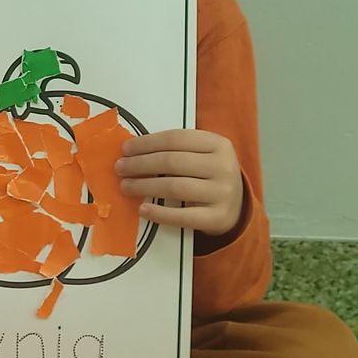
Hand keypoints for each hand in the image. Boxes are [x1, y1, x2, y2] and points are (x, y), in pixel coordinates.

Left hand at [115, 128, 243, 238]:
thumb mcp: (203, 156)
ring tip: (126, 186)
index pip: (175, 139)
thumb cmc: (211, 176)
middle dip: (140, 164)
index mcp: (218, 144)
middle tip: (120, 168)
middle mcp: (223, 167)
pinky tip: (143, 209)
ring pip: (174, 187)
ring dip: (144, 185)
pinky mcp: (217, 218)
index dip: (147, 143)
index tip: (126, 149)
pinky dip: (159, 213)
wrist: (237, 207)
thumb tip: (133, 151)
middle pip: (172, 162)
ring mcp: (222, 193)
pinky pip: (182, 216)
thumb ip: (176, 150)